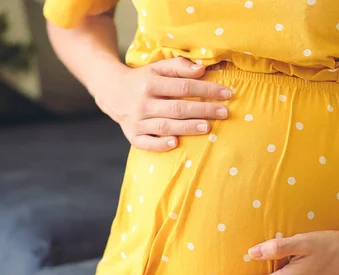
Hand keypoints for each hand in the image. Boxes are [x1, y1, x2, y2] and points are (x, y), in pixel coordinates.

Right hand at [91, 57, 231, 151]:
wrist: (112, 92)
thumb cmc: (143, 80)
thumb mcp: (158, 67)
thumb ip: (179, 66)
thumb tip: (201, 70)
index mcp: (150, 83)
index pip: (184, 86)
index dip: (207, 90)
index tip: (227, 94)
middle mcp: (143, 102)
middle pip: (177, 108)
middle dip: (203, 110)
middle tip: (224, 112)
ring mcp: (137, 121)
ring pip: (165, 126)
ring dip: (187, 127)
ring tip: (208, 127)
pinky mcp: (132, 135)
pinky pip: (146, 143)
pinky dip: (159, 144)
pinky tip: (176, 144)